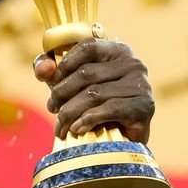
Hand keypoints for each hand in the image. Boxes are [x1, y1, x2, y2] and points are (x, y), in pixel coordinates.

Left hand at [32, 39, 154, 143]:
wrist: (125, 141)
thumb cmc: (97, 107)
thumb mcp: (71, 84)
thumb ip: (51, 70)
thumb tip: (43, 70)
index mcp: (117, 50)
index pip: (87, 47)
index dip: (64, 65)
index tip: (51, 83)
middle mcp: (133, 63)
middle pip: (87, 73)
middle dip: (62, 92)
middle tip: (51, 108)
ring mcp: (141, 84)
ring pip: (94, 94)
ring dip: (70, 112)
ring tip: (60, 125)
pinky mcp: (144, 107)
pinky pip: (109, 109)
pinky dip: (87, 120)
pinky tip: (76, 128)